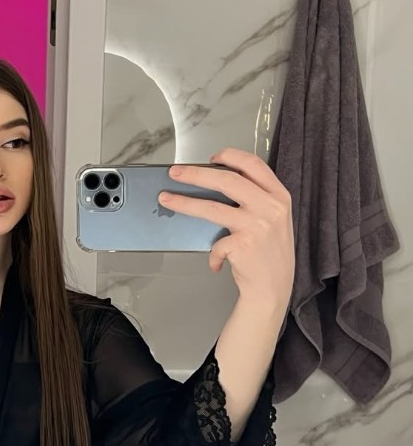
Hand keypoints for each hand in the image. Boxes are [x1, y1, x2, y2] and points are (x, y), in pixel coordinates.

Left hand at [158, 148, 294, 308]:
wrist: (274, 289)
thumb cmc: (269, 255)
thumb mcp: (273, 220)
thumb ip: (255, 200)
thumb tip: (216, 184)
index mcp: (279, 196)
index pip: (253, 164)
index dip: (230, 156)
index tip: (212, 158)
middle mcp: (271, 207)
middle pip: (227, 179)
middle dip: (196, 173)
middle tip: (176, 172)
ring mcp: (258, 225)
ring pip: (212, 206)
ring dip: (184, 202)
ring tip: (166, 199)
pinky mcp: (244, 244)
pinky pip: (216, 244)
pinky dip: (212, 255)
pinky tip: (215, 262)